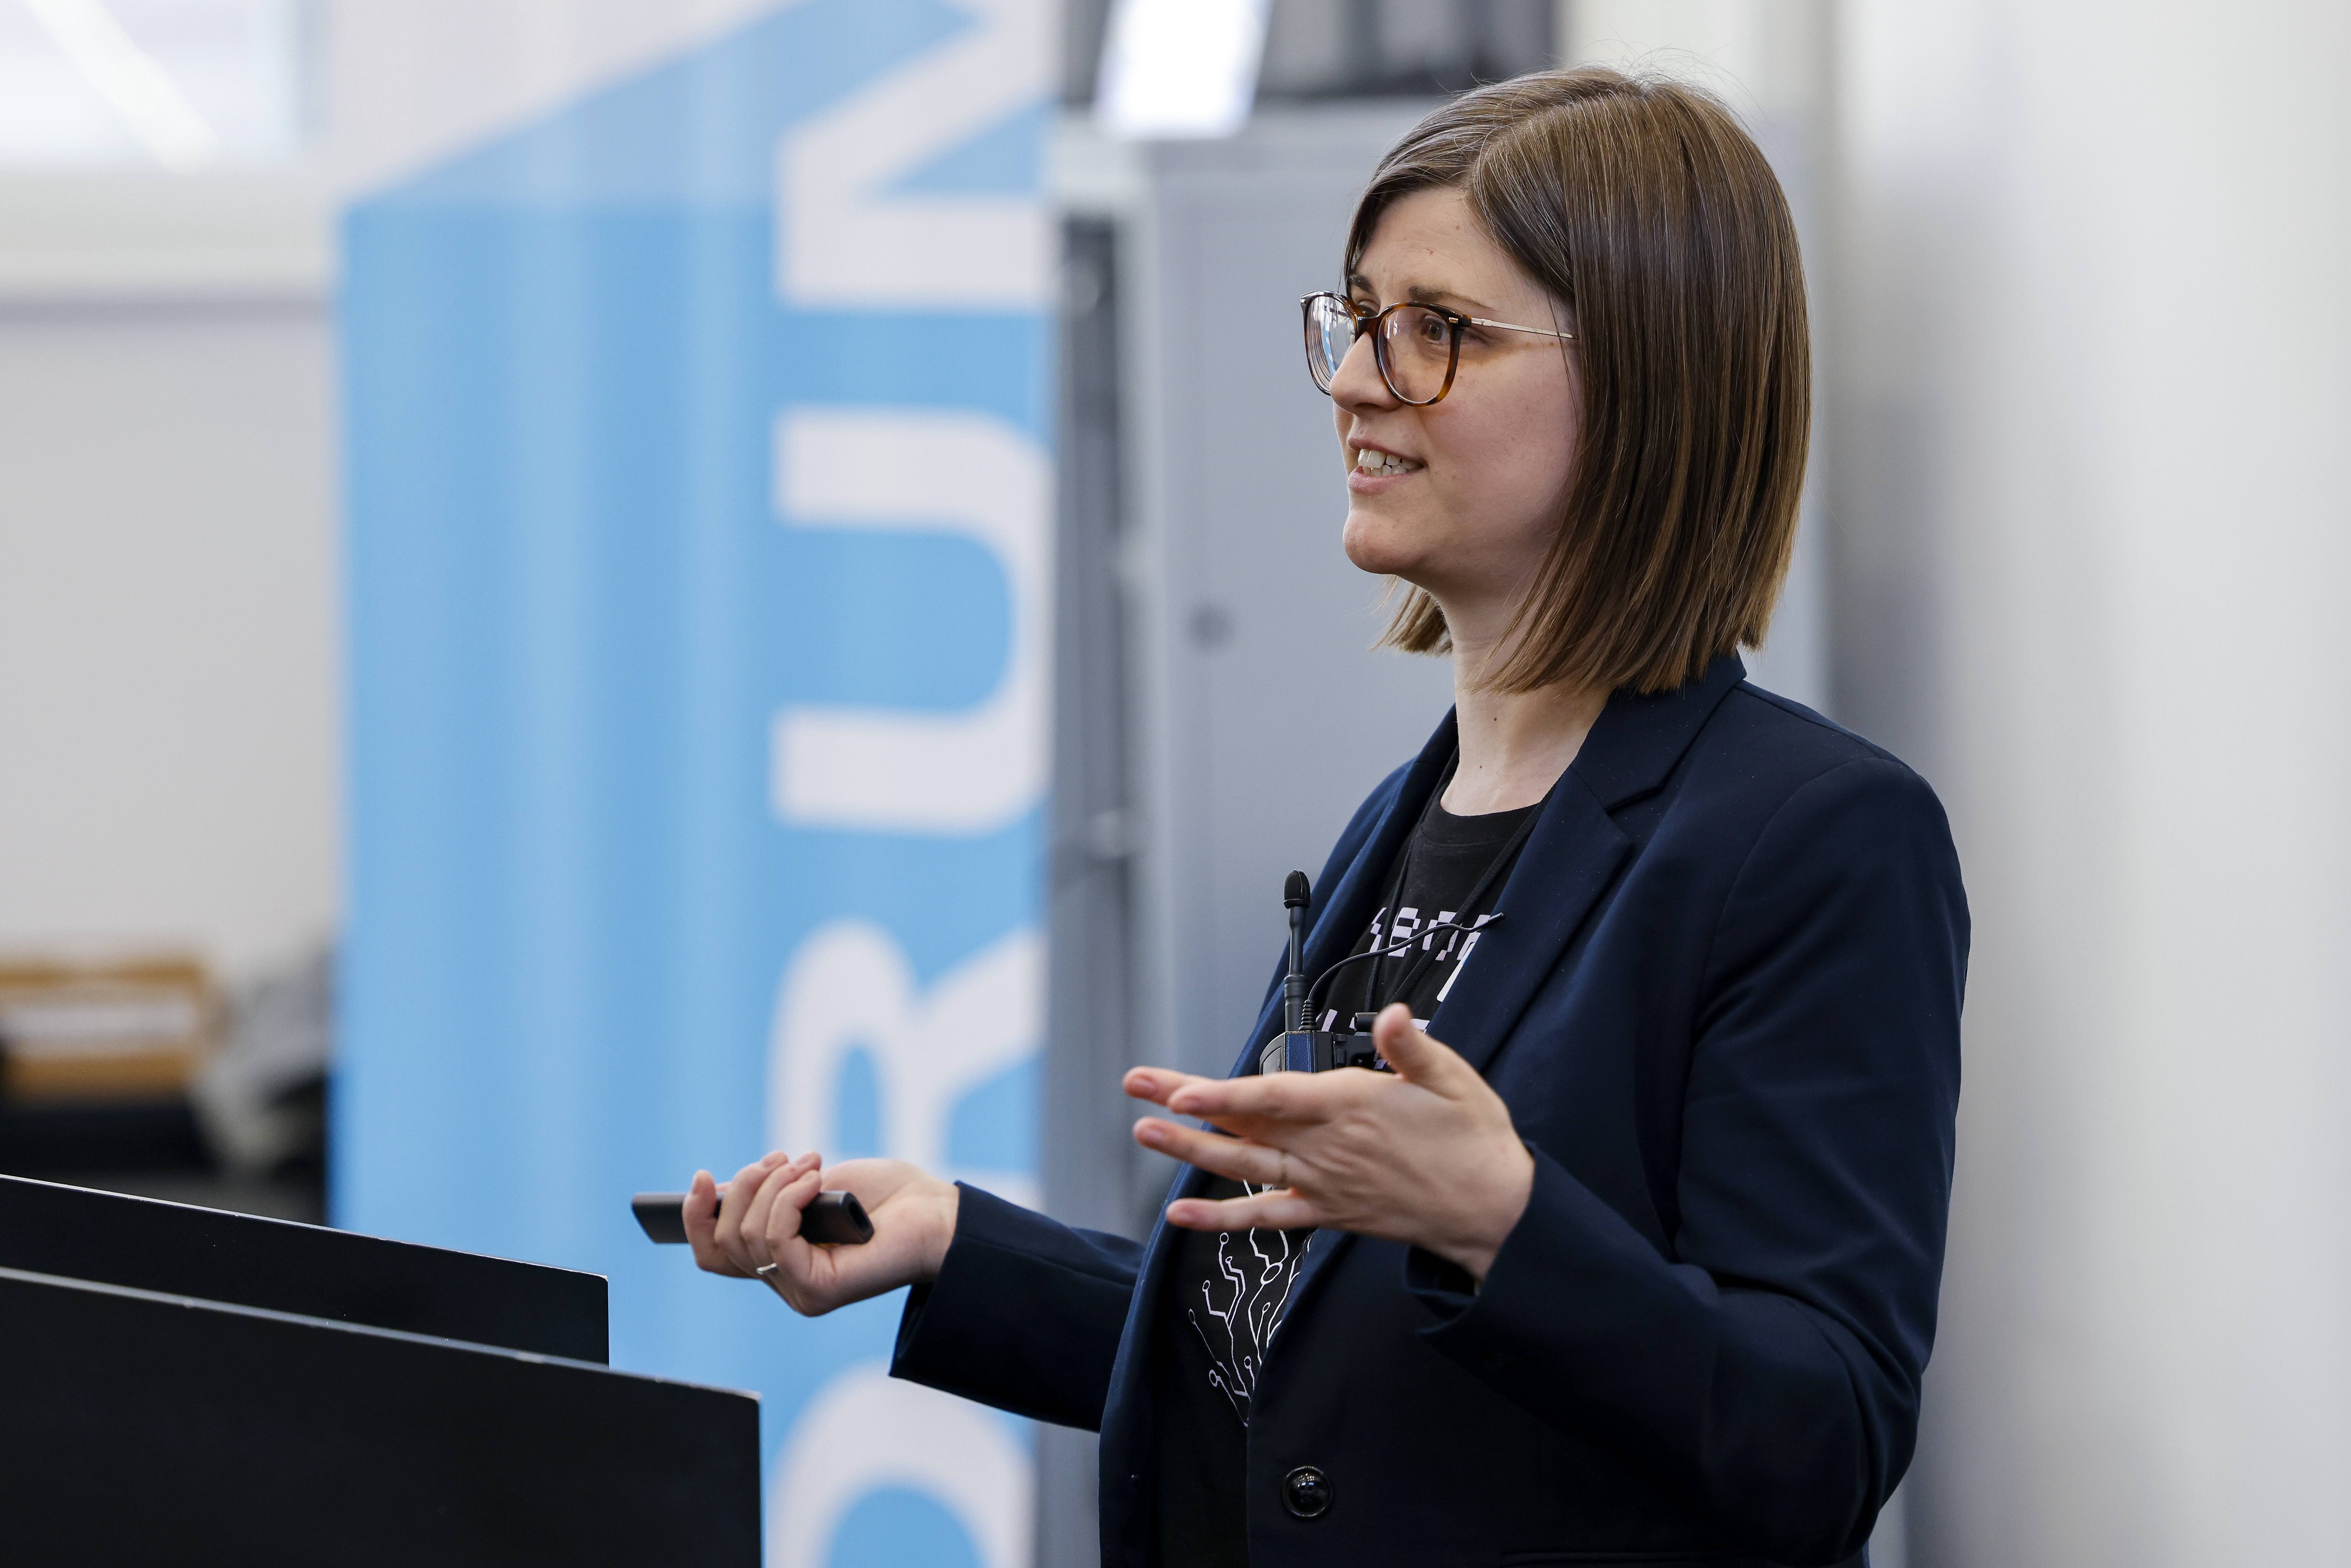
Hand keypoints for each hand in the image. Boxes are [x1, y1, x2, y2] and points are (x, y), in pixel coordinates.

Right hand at [683, 1152, 959, 1315]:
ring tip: (810, 1165)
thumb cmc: (884, 1196)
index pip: (714, 1254)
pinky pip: (776, 1241)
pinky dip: (789, 1201)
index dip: (694, 1218)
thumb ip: (767, 1195)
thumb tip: (718, 1192)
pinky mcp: (818, 1291)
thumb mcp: (811, 1185)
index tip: (701, 1177)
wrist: (936, 1211)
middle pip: (724, 1240)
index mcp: (779, 1259)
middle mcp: (785, 1281)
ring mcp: (800, 1291)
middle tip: (786, 1159)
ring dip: (773, 1186)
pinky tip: (816, 1184)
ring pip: (747, 1236)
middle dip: (746, 1186)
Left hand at [1124, 1003, 1534, 1281]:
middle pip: (1244, 1124)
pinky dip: (1221, 1218)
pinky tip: (1180, 1214)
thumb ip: (1413, 1048)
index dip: (1222, 1096)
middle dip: (1185, 1105)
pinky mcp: (1328, 1212)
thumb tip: (1393, 1017)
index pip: (1273, 1099)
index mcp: (1352, 1107)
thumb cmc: (1473, 1140)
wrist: (1493, 1210)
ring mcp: (1323, 1183)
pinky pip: (1266, 1218)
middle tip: (1137, 1087)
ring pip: (1244, 1167)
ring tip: (1144, 1131)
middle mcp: (1328, 1148)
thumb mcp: (1454, 1080)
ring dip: (1190, 1150)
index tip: (1178, 1091)